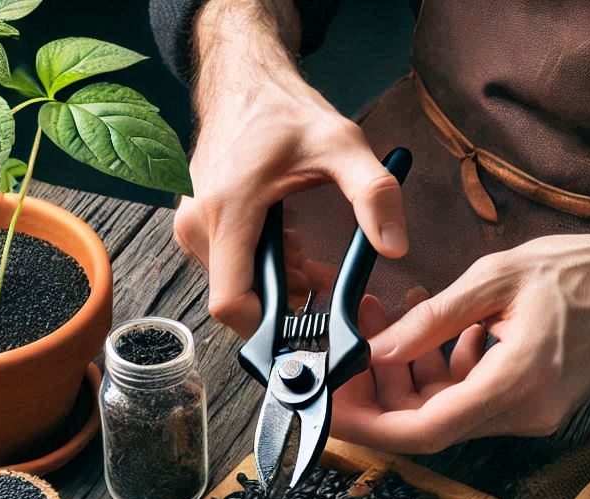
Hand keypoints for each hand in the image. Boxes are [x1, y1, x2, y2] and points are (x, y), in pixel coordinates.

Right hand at [175, 0, 407, 337]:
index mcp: (227, 213)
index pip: (231, 303)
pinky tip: (288, 243)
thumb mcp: (341, 145)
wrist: (243, 79)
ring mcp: (194, 226)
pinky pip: (229, 267)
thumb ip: (373, 194)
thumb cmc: (283, 110)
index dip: (266, 329)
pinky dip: (263, 267)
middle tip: (318, 276)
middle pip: (239, 299)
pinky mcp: (198, 225)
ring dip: (276, 283)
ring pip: (236, 285)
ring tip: (307, 257)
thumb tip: (395, 246)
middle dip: (283, 300)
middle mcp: (199, 225)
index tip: (302, 328)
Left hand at [332, 230, 589, 452]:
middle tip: (347, 354)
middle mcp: (523, 412)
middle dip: (378, 394)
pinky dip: (439, 369)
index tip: (331, 409)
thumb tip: (376, 350)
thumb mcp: (495, 278)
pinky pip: (467, 397)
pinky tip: (431, 328)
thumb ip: (431, 321)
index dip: (370, 426)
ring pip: (443, 410)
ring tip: (387, 317)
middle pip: (426, 424)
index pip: (426, 430)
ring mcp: (528, 412)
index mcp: (517, 383)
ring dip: (406, 373)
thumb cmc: (581, 269)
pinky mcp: (528, 402)